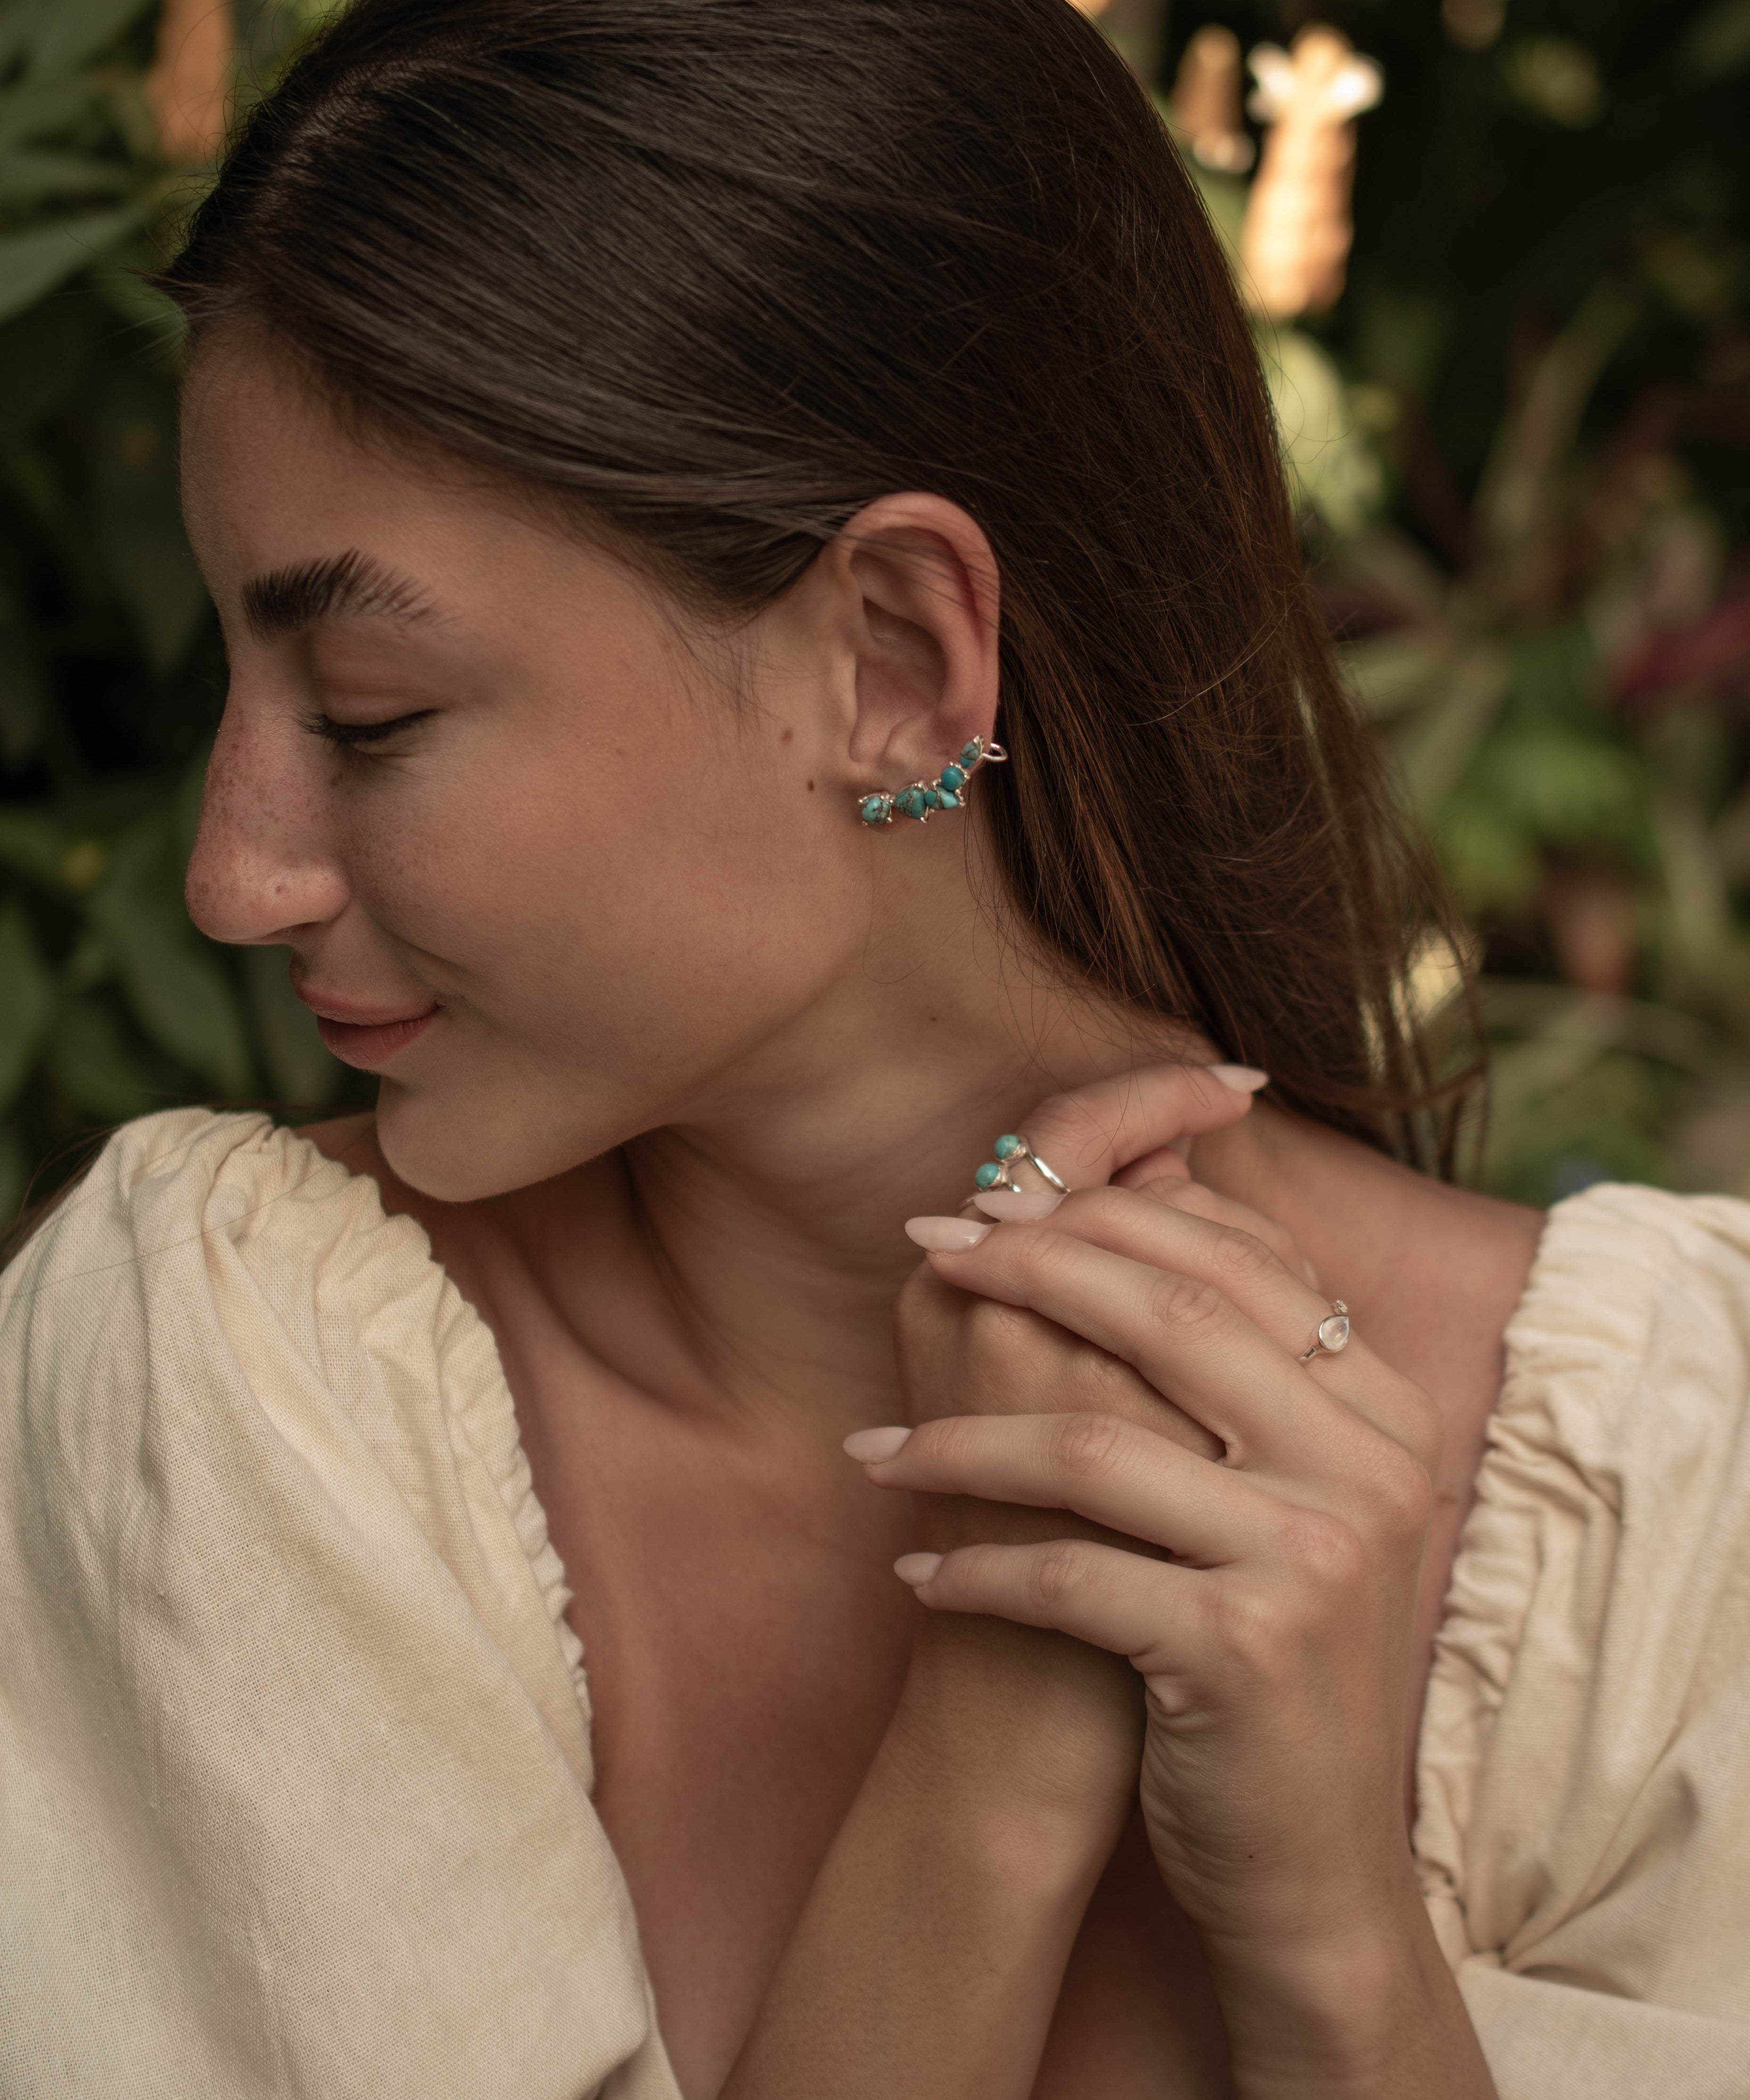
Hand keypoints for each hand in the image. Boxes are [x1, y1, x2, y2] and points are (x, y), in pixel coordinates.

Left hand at [866, 1163, 1464, 2088]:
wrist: (1311, 1863)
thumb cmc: (1265, 1652)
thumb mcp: (1278, 1494)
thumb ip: (1230, 1362)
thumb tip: (1134, 1190)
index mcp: (1382, 1409)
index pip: (1239, 1261)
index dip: (1108, 1216)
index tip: (996, 1205)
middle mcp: (1368, 1467)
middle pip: (1170, 1317)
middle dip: (1033, 1265)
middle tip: (934, 1247)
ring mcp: (1314, 1556)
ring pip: (1093, 1443)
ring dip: (959, 1441)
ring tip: (880, 1451)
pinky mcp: (1244, 1647)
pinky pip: (1066, 1575)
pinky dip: (973, 1571)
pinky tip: (916, 1572)